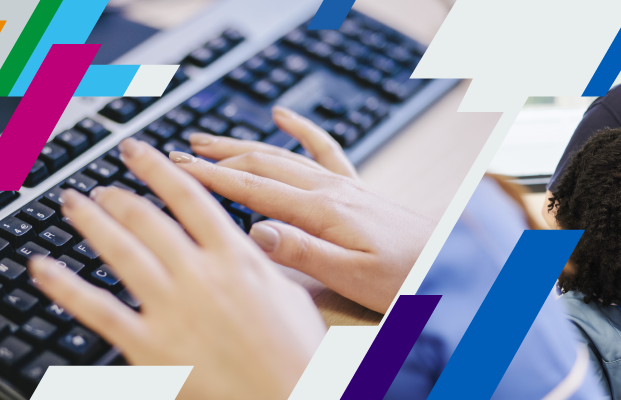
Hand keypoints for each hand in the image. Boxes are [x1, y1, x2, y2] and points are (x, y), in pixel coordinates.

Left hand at [29, 139, 325, 398]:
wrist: (290, 397)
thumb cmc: (299, 354)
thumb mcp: (292, 294)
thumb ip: (262, 262)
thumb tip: (250, 239)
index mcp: (238, 258)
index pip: (190, 198)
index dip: (158, 169)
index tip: (138, 152)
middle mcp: (200, 275)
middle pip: (148, 219)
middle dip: (119, 195)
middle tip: (103, 185)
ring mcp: (171, 308)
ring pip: (119, 251)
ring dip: (91, 221)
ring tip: (73, 203)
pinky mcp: (148, 345)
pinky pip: (96, 309)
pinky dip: (64, 286)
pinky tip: (42, 268)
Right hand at [176, 107, 432, 312]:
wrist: (451, 266)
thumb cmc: (407, 278)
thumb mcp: (353, 278)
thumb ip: (304, 255)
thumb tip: (257, 232)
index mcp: (323, 213)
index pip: (252, 188)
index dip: (207, 178)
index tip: (170, 168)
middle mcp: (331, 191)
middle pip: (261, 165)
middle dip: (214, 159)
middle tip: (171, 156)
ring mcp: (345, 186)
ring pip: (283, 155)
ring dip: (241, 145)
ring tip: (204, 140)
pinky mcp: (358, 190)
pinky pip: (325, 150)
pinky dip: (302, 130)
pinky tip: (284, 116)